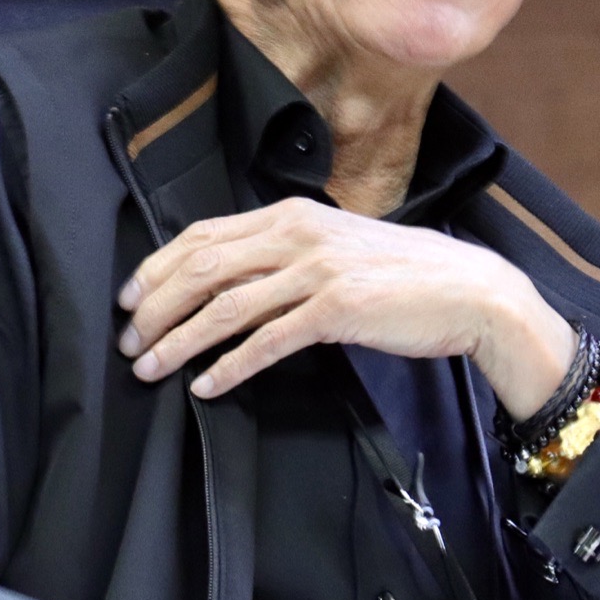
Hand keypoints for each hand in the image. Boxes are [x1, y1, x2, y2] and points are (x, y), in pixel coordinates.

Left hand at [119, 197, 574, 416]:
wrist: (470, 290)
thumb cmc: (405, 274)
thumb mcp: (338, 244)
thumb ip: (288, 251)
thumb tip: (233, 278)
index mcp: (292, 213)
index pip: (204, 234)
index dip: (157, 267)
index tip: (132, 299)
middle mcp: (298, 234)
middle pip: (202, 268)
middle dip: (155, 308)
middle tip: (129, 341)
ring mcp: (316, 270)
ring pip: (224, 306)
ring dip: (178, 341)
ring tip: (151, 368)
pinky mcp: (334, 309)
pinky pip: (265, 341)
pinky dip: (228, 367)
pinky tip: (206, 385)